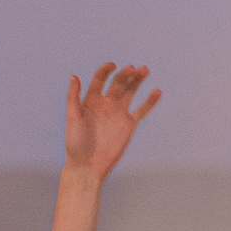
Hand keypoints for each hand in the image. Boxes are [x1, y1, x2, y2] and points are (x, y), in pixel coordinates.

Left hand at [65, 61, 160, 179]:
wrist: (87, 166)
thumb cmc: (76, 144)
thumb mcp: (73, 118)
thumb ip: (73, 97)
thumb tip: (73, 75)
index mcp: (91, 100)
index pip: (100, 79)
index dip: (106, 70)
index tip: (112, 65)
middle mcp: (106, 104)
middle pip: (118, 83)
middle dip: (126, 74)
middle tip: (133, 69)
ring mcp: (118, 113)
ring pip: (131, 91)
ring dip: (138, 80)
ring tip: (145, 70)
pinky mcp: (129, 124)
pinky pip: (142, 110)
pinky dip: (150, 101)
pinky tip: (157, 91)